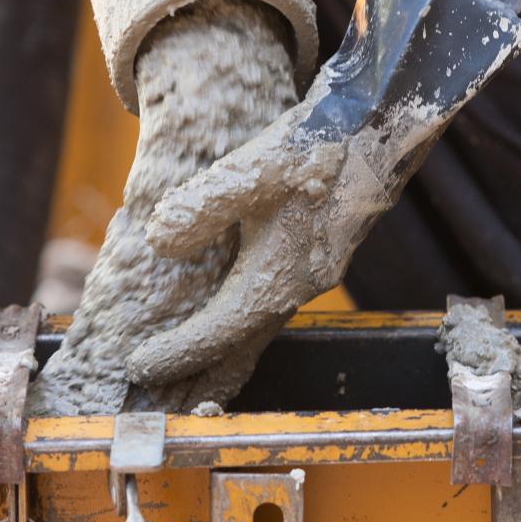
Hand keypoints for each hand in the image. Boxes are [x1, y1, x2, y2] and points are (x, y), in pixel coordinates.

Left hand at [124, 78, 386, 386]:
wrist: (381, 126)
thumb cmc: (315, 146)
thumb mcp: (251, 170)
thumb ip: (201, 208)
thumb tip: (160, 242)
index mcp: (279, 276)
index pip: (218, 332)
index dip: (177, 353)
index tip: (139, 367)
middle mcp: (299, 286)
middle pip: (242, 347)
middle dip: (201, 373)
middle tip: (160, 395)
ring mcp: (314, 271)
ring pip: (260, 328)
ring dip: (223, 352)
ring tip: (190, 368)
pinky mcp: (320, 254)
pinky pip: (273, 307)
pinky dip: (244, 324)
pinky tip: (233, 315)